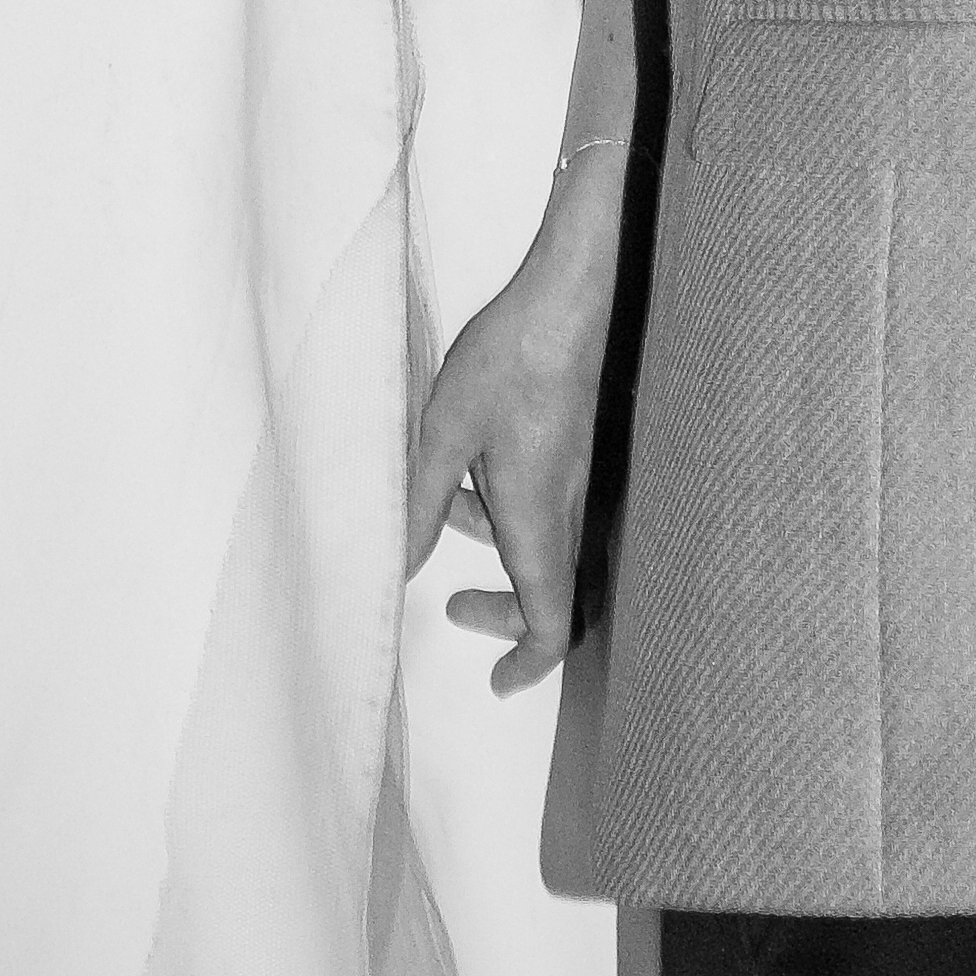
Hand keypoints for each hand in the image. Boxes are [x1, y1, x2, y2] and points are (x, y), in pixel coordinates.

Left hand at [407, 167, 630, 691]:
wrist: (571, 293)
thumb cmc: (511, 359)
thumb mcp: (442, 435)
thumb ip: (420, 506)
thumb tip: (398, 570)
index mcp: (538, 518)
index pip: (551, 619)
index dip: (528, 662)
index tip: (497, 683)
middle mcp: (568, 506)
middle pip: (553, 592)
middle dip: (508, 615)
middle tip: (458, 609)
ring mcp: (578, 475)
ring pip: (547, 544)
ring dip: (502, 552)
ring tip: (448, 519)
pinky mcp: (575, 445)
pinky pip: (547, 504)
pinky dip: (509, 510)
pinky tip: (469, 464)